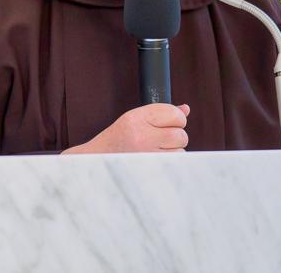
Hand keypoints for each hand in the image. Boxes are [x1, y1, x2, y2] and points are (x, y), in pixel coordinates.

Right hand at [62, 104, 190, 153]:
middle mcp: (141, 135)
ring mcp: (146, 155)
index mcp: (135, 118)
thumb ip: (160, 114)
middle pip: (180, 134)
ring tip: (155, 150)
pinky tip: (156, 159)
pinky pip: (175, 164)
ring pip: (181, 150)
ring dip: (173, 151)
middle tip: (161, 138)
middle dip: (176, 136)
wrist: (95, 160)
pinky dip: (170, 161)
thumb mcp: (133, 120)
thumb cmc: (117, 139)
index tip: (170, 122)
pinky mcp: (151, 169)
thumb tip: (185, 109)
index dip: (176, 118)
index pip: (174, 114)